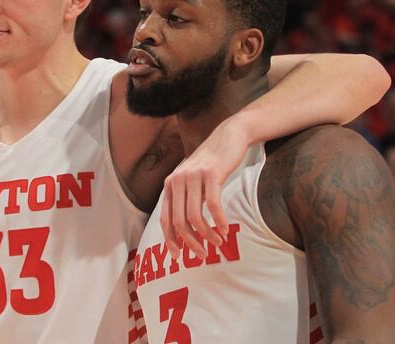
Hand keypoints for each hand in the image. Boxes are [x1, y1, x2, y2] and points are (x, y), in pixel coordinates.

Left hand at [161, 116, 247, 259]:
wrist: (229, 136)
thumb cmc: (211, 163)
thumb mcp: (192, 179)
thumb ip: (185, 199)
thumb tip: (184, 230)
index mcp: (170, 184)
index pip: (165, 219)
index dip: (171, 240)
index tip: (179, 256)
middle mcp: (178, 180)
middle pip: (179, 221)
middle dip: (190, 242)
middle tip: (202, 254)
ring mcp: (194, 176)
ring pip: (195, 215)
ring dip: (206, 234)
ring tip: (217, 242)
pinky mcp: (211, 173)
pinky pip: (213, 204)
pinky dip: (219, 220)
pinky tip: (225, 229)